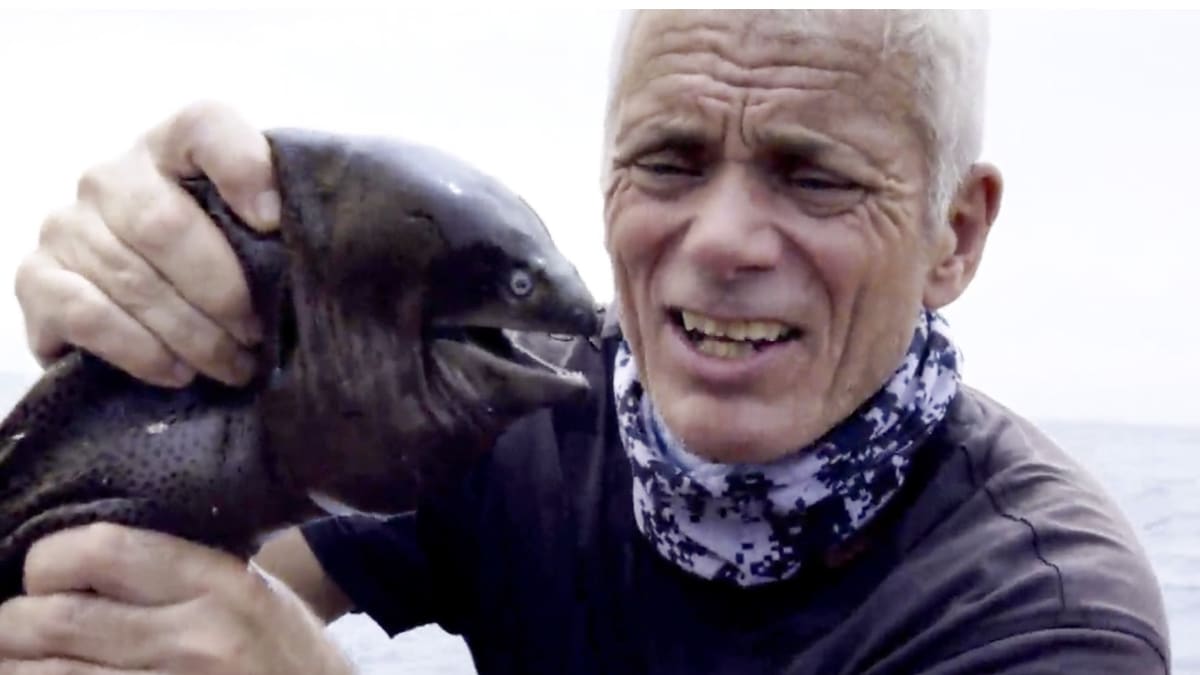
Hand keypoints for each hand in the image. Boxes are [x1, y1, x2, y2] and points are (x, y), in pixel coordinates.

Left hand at [0, 524, 353, 673]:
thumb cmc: (290, 657)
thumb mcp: (257, 593)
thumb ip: (184, 571)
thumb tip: (87, 556)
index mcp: (220, 584)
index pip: (100, 550)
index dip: (48, 562)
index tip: (44, 575)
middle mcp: (195, 639)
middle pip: (55, 620)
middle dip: (13, 624)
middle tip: (14, 626)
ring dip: (16, 666)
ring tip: (19, 659)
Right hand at [15, 101, 279, 387]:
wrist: (141, 313)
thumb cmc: (216, 269)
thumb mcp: (253, 237)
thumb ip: (276, 220)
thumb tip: (291, 231)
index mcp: (172, 150)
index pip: (203, 124)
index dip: (242, 164)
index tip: (273, 221)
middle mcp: (110, 178)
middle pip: (162, 224)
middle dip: (222, 292)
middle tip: (257, 335)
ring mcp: (66, 226)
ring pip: (132, 280)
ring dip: (194, 335)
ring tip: (233, 366)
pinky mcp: (36, 278)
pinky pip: (87, 315)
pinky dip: (141, 350)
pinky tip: (177, 371)